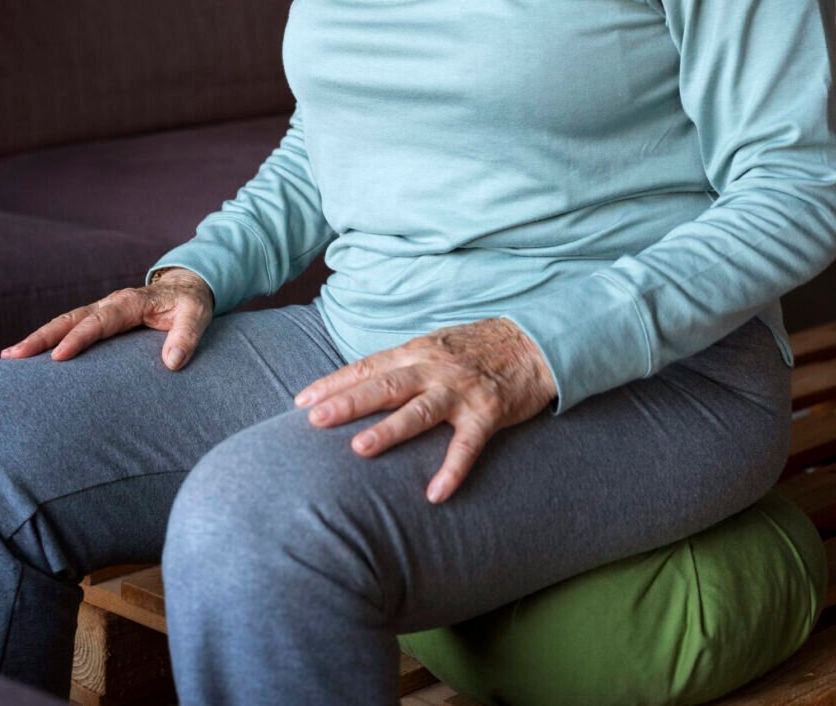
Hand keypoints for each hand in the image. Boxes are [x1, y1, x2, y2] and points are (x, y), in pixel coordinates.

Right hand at [0, 267, 214, 370]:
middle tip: (15, 354)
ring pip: (66, 321)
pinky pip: (71, 326)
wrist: (188, 286)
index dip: (79, 338)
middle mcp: (111, 303)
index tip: (58, 356)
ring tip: (11, 355)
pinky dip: (50, 337)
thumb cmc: (191, 303)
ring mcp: (103, 310)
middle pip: (72, 318)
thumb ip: (186, 337)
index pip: (101, 321)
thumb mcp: (197, 316)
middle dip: (43, 336)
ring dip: (39, 337)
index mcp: (132, 302)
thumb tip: (173, 363)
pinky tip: (31, 354)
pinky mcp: (100, 318)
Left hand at [293, 317, 556, 503]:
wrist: (534, 342)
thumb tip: (360, 387)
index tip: (301, 402)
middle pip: (384, 385)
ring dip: (389, 429)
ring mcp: (461, 389)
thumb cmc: (478, 348)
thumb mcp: (435, 346)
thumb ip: (402, 367)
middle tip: (314, 421)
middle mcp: (434, 367)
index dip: (334, 383)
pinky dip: (452, 469)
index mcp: (417, 351)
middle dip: (347, 402)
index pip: (367, 367)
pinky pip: (467, 444)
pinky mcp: (489, 412)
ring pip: (419, 410)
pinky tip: (435, 494)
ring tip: (360, 448)